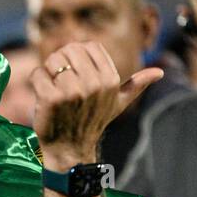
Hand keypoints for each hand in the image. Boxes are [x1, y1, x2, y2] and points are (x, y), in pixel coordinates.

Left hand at [29, 41, 162, 167]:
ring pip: (52, 60)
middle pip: (69, 49)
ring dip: (48, 73)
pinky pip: (38, 74)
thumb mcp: (118, 103)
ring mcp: (73, 91)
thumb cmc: (92, 123)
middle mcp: (95, 84)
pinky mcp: (52, 98)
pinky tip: (43, 96)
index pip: (88, 46)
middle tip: (61, 82)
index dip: (77, 56)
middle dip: (60, 63)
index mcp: (111, 80)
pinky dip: (36, 82)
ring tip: (53, 89)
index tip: (76, 74)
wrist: (70, 150)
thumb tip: (160, 72)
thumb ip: (136, 85)